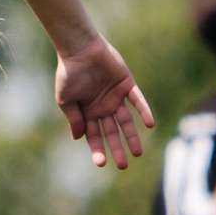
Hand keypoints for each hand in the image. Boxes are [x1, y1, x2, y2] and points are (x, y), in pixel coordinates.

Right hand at [53, 34, 154, 170]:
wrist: (80, 49)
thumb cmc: (69, 74)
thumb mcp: (66, 99)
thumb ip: (74, 118)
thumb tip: (79, 139)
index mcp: (88, 113)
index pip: (94, 136)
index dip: (97, 150)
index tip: (101, 164)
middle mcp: (103, 107)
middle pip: (112, 132)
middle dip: (117, 148)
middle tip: (124, 165)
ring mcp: (116, 97)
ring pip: (126, 121)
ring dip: (132, 136)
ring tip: (138, 152)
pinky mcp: (127, 85)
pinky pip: (138, 101)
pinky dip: (144, 111)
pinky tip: (149, 125)